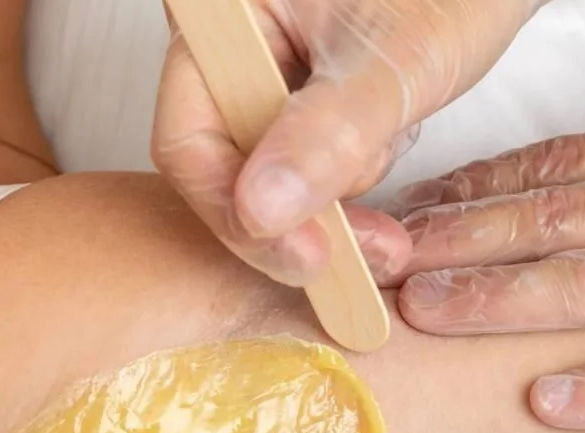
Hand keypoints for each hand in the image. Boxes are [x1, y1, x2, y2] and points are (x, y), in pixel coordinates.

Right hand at [152, 0, 542, 285]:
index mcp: (223, 18)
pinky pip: (301, 168)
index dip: (237, 210)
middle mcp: (229, 48)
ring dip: (330, 211)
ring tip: (390, 211)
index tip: (307, 256)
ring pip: (266, 177)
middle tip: (368, 254)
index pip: (189, 138)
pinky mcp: (302, 102)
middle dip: (296, 221)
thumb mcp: (395, 62)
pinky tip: (384, 168)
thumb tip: (259, 211)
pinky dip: (344, 188)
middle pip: (222, 166)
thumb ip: (328, 133)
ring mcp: (264, 77)